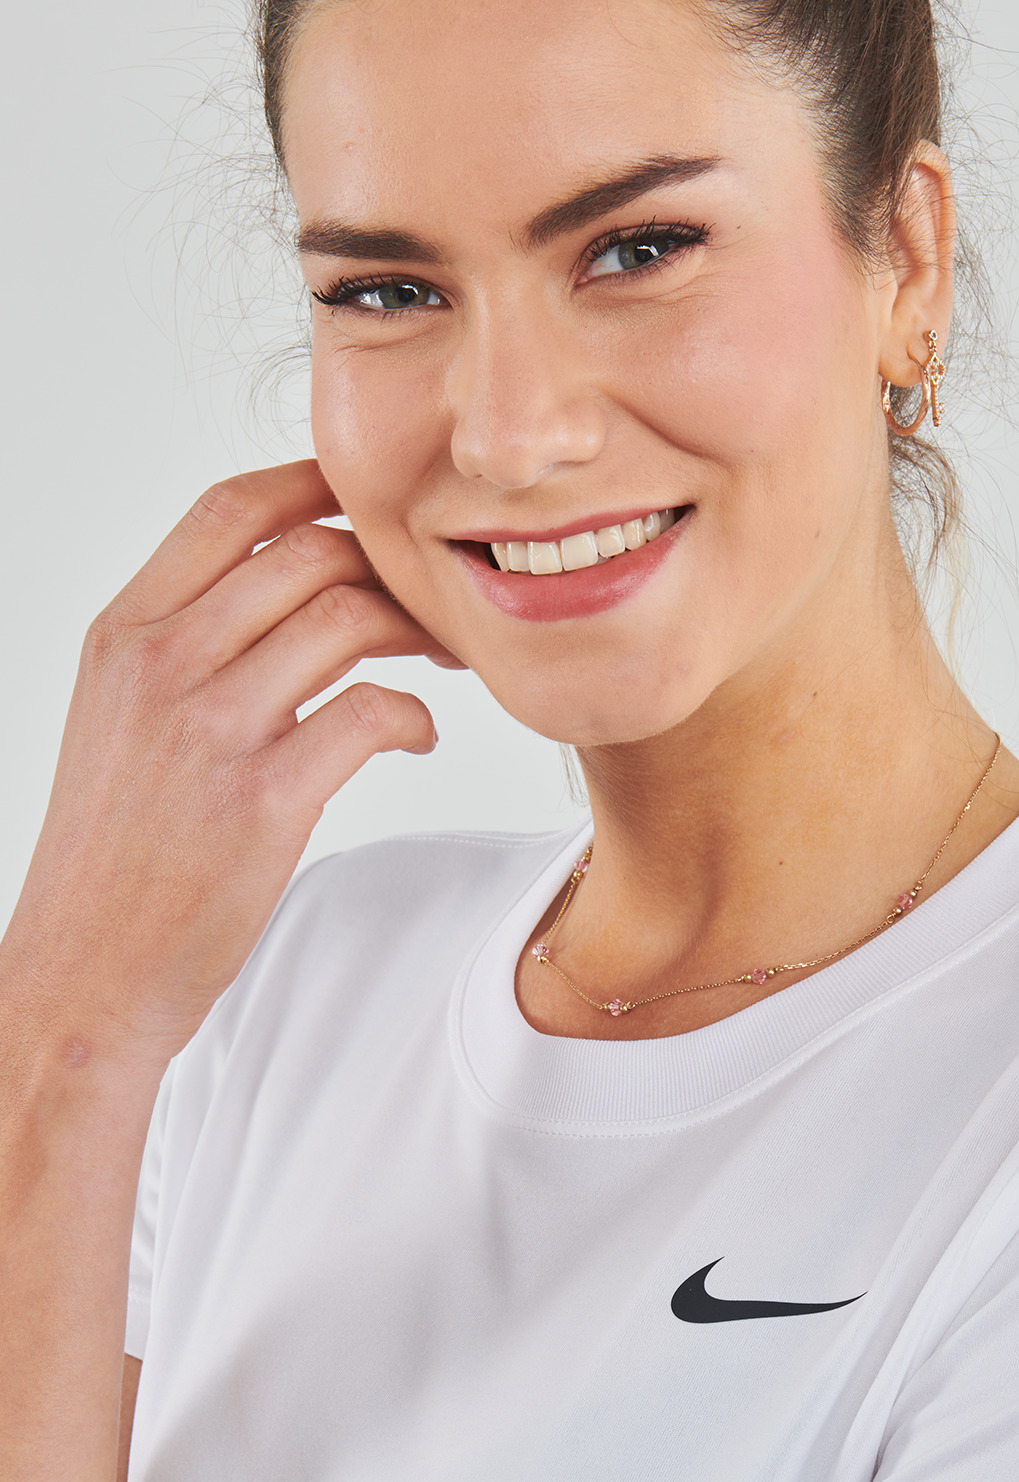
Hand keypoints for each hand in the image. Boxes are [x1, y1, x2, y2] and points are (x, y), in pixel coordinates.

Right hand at [2, 459, 448, 1068]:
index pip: (229, 509)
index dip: (312, 482)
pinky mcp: (262, 798)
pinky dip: (416, 716)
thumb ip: (185, 644)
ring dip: (415, 630)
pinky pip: (372, 712)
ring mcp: (211, 728)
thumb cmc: (115, 849)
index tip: (373, 500)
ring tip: (440, 661)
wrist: (85, 970)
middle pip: (306, 551)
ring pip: (346, 617)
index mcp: (124, 633)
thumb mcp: (118, 718)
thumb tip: (276, 588)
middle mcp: (162, 664)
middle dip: (387, 564)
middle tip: (430, 600)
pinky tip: (418, 736)